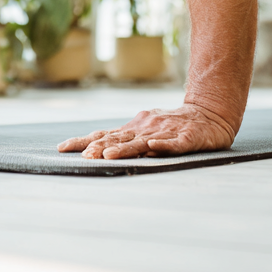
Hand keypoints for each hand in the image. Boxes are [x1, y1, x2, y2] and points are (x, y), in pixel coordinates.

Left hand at [57, 103, 236, 159]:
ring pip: (142, 141)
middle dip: (101, 147)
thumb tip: (95, 150)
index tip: (62, 148)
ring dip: (125, 149)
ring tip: (108, 155)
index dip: (83, 141)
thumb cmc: (174, 126)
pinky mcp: (186, 137)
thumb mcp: (146, 132)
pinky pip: (174, 143)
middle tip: (84, 156)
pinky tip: (153, 148)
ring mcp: (165, 131)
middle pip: (120, 138)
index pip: (104, 135)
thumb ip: (125, 141)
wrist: (209, 115)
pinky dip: (163, 146)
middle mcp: (145, 127)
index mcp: (134, 128)